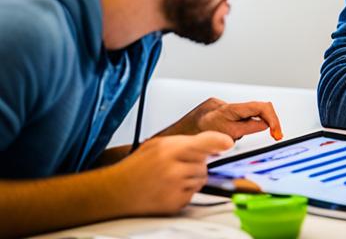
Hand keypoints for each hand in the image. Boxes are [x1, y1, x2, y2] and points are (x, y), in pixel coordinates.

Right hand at [109, 131, 233, 214]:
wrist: (116, 191)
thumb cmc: (138, 166)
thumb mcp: (160, 144)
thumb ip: (187, 142)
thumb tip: (215, 144)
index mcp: (170, 150)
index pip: (202, 143)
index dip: (218, 142)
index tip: (229, 143)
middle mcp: (174, 169)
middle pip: (204, 164)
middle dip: (196, 163)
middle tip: (176, 165)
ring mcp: (175, 188)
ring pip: (201, 179)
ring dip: (192, 177)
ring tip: (170, 177)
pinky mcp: (175, 204)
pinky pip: (193, 194)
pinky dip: (185, 191)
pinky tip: (169, 188)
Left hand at [163, 97, 282, 141]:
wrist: (168, 141)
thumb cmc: (188, 144)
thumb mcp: (222, 141)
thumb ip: (244, 130)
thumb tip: (264, 125)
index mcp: (224, 112)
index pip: (259, 107)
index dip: (273, 119)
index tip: (277, 133)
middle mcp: (219, 104)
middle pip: (252, 110)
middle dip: (258, 125)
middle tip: (267, 137)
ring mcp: (214, 105)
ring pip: (241, 115)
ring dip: (242, 128)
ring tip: (225, 141)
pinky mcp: (210, 108)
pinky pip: (231, 116)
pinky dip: (233, 127)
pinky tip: (220, 137)